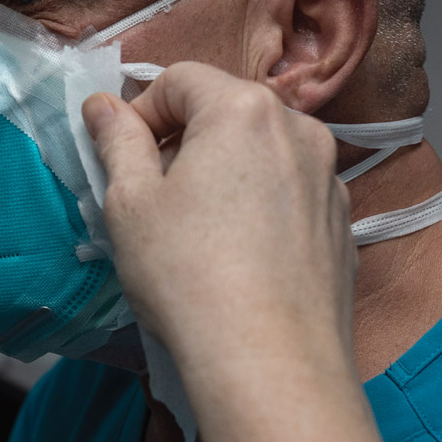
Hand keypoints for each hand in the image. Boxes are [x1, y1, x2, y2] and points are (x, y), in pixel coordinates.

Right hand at [81, 64, 407, 441]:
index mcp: (243, 109)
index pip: (178, 79)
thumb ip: (116, 140)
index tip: (120, 158)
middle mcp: (299, 129)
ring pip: (257, 152)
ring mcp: (328, 178)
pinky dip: (254, 203)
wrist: (268, 361)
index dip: (139, 112)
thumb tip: (101, 105)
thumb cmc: (185, 271)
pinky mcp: (340, 223)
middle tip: (150, 195)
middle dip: (179, 140)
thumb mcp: (129, 201)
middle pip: (222, 111)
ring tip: (192, 228)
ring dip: (218, 171)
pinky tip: (235, 254)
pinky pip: (286, 191)